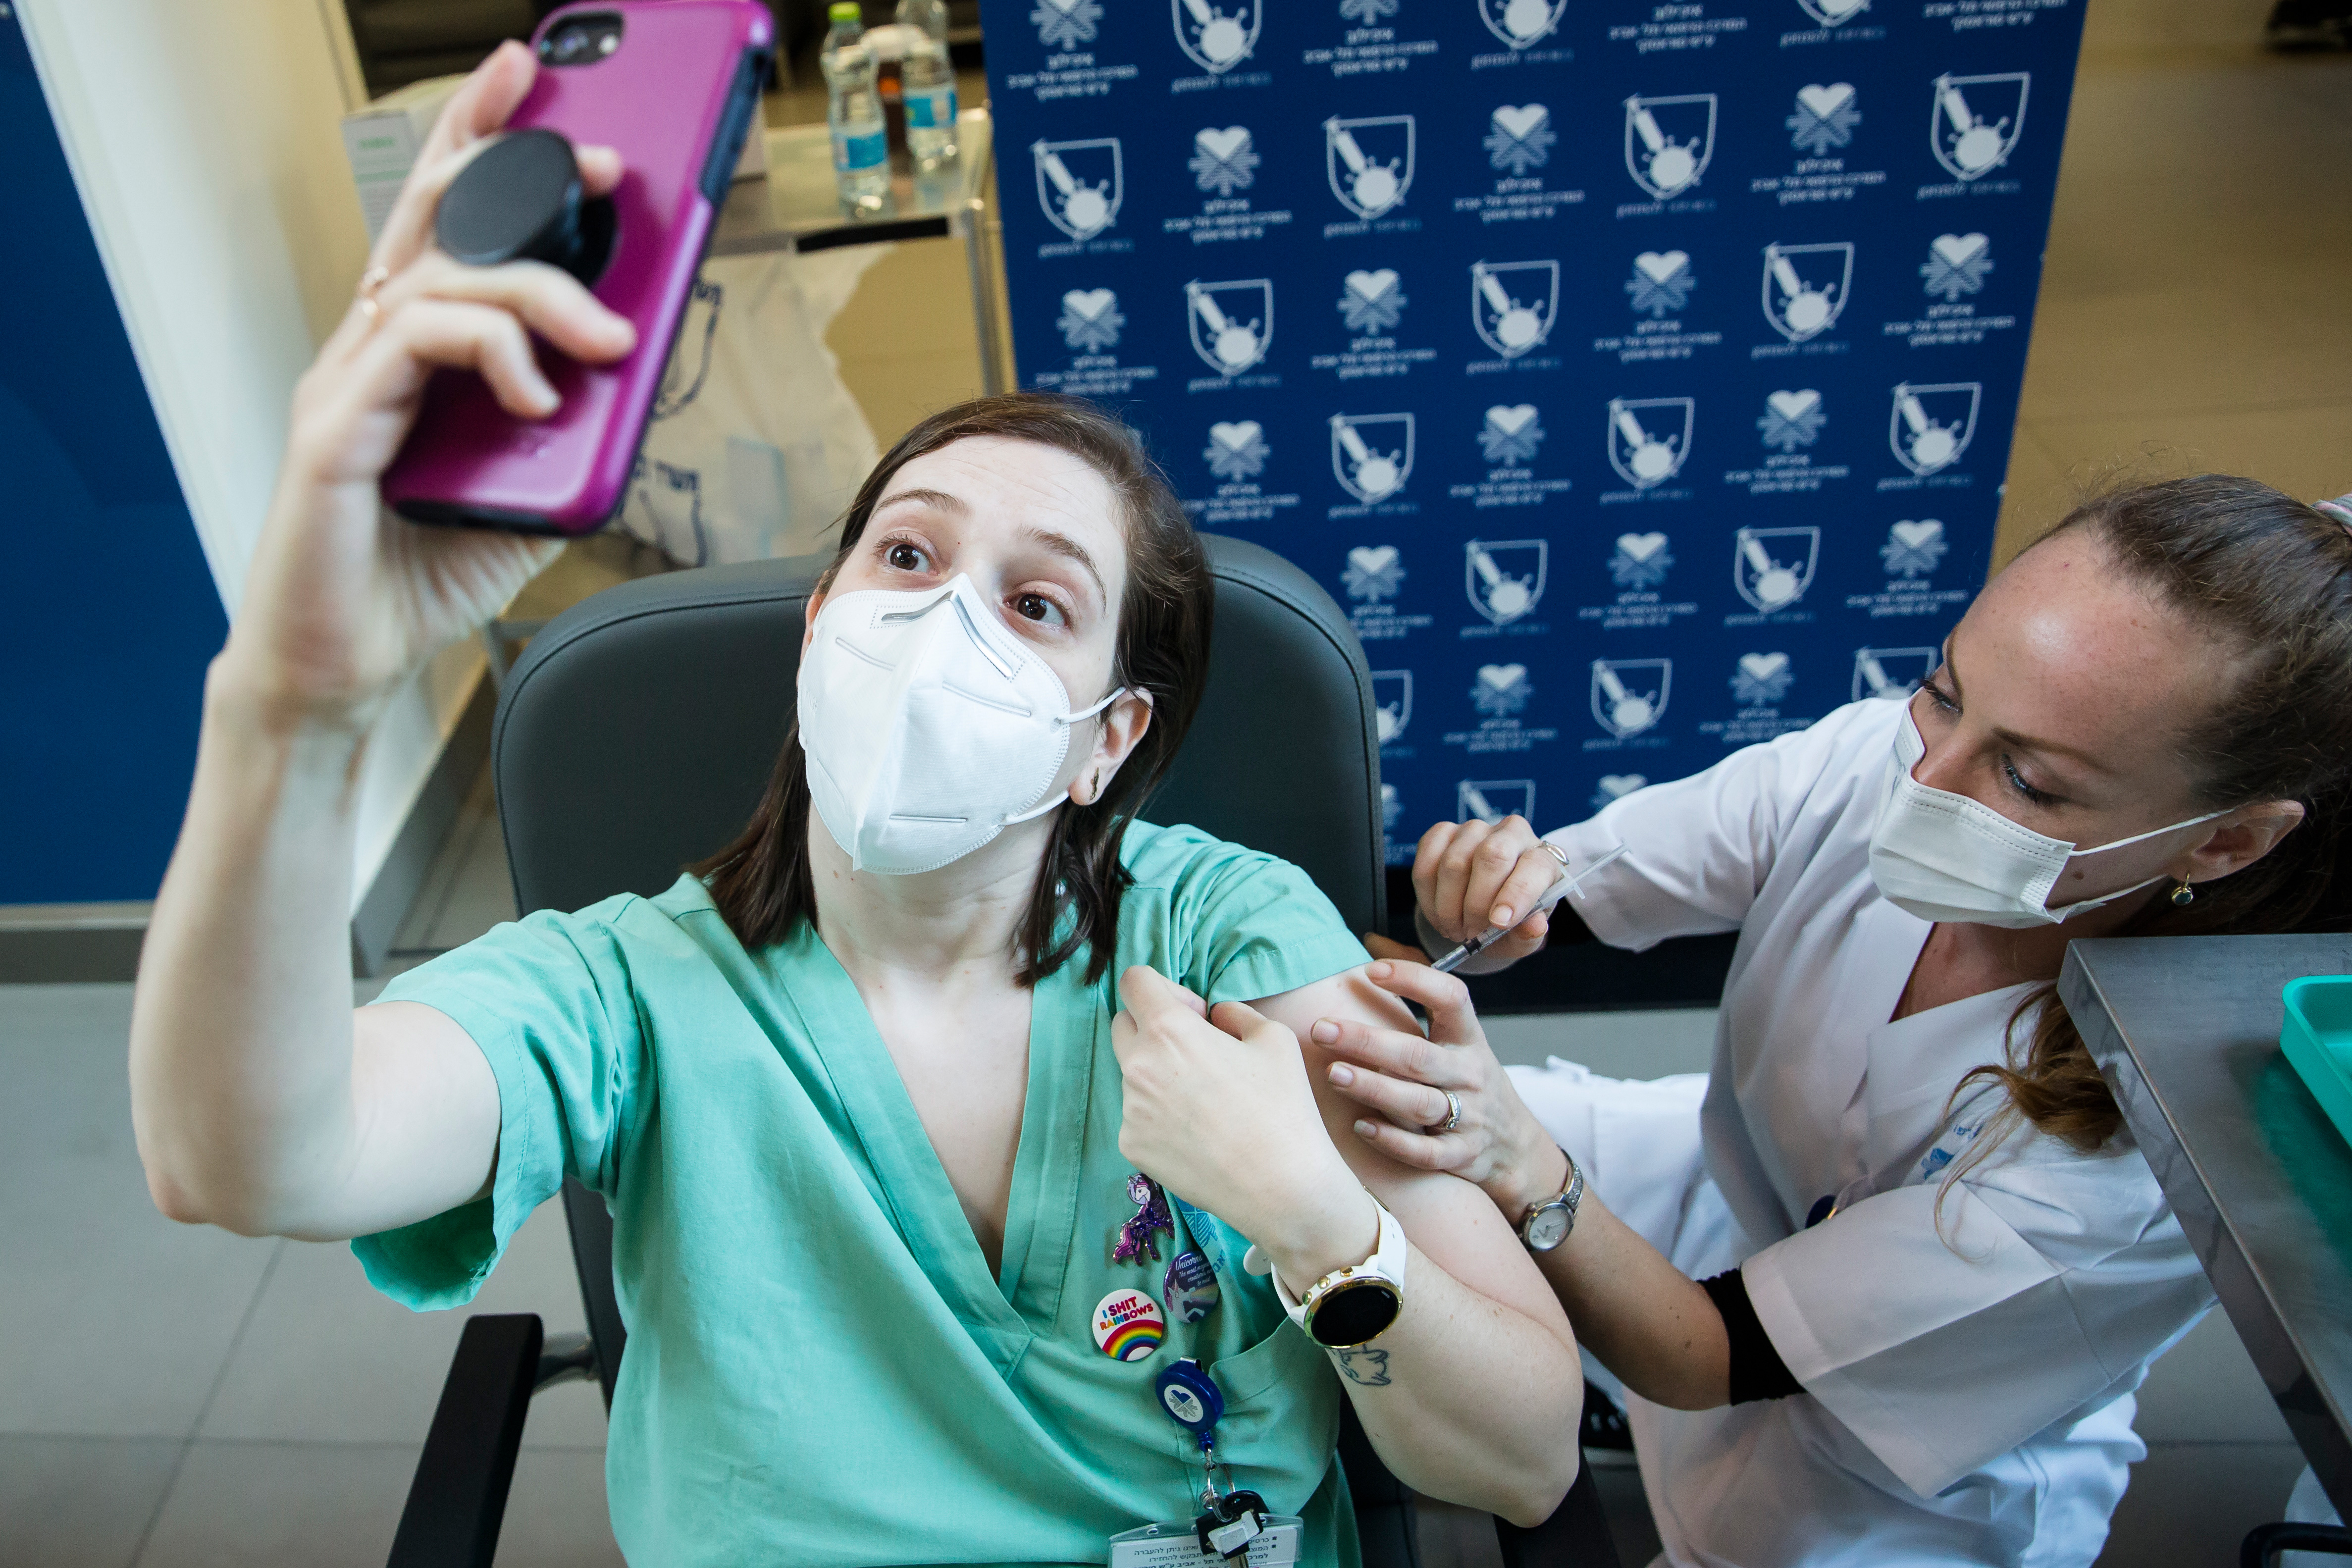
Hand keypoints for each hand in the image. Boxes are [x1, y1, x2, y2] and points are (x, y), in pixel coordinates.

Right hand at [221, 42, 637, 731]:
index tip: (532, 89)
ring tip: (607, 339)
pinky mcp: (335, 430)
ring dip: (540, 294)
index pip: (440, 222)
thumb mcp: (525, 497)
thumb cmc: (415, 575)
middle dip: (511, 168)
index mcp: (408, 351)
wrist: (341, 662)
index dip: (478, 143)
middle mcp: (368, 349)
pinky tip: (540, 397)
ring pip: (441, 281)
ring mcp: (346, 383)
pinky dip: (491, 355)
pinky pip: (415, 349)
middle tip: (597, 160)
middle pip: (429, 215)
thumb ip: (569, 441)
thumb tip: (633, 397)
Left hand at [1111, 966, 1371, 1282]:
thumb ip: (1233, 1012)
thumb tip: (1212, 1016)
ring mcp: (1129, 1110)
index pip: (1133, 982)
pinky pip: (1137, 1115)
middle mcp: (1137, 1066)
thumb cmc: (1283, 1107)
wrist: (1280, 1186)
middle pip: (1123, 1025)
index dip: (1163, 988)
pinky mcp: (1131, 1146)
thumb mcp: (1273, 1037)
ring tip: (1206, 1102)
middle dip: (1152, 1027)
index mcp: (1167, 1030)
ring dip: (1159, 1074)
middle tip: (1196, 1051)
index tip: (1194, 1013)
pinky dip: (1160, 1115)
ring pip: (1132, 1074)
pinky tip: (1199, 1132)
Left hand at [1312, 958, 1564, 1221]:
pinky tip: (1361, 1126)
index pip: (1450, 998)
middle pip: (1419, 1055)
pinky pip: (1425, 1151)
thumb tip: (1369, 940)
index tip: (1370, 970)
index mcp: (1468, 1037)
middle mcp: (1470, 1073)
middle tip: (1321, 1029)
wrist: (1512, 1144)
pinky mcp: (1460, 1155)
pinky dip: (1393, 1140)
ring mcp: (1468, 1117)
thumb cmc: (1466, 1076)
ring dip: (1374, 1088)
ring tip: (1332, 1074)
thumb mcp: (1456, 1032)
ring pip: (1419, 1102)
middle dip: (1368, 1041)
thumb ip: (1416, 985)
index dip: (1414, 980)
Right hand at [1409, 815, 1562, 971]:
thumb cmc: (1510, 917)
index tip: (1499, 923)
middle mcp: (1512, 833)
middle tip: (1471, 933)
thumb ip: (1530, 934)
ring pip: (1454, 862)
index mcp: (1542, 857)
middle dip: (1476, 904)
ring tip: (1455, 929)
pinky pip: (1427, 861)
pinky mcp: (1443, 832)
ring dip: (1448, 907)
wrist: (1486, 904)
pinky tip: (1438, 914)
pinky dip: (1428, 896)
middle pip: (1491, 856)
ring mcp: (1474, 829)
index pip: (1535, 865)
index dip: (1516, 894)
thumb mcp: (1525, 935)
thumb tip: (1534, 926)